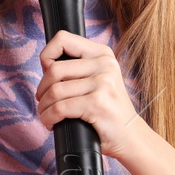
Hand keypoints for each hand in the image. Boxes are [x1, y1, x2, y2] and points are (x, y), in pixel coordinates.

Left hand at [36, 31, 154, 162]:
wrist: (131, 136)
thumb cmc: (109, 110)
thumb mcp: (99, 79)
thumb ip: (78, 68)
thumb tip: (46, 64)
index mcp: (102, 53)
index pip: (62, 39)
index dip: (47, 56)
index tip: (47, 75)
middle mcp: (104, 64)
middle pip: (54, 69)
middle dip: (42, 90)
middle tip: (45, 102)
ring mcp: (102, 83)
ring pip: (55, 91)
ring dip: (44, 107)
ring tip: (48, 115)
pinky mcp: (97, 104)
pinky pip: (59, 108)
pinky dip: (49, 118)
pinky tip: (52, 123)